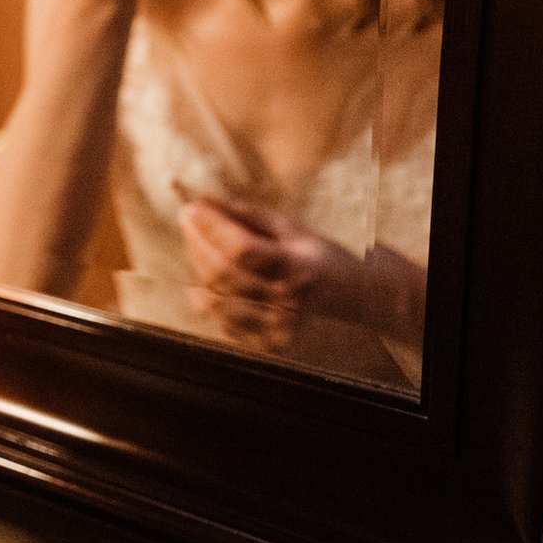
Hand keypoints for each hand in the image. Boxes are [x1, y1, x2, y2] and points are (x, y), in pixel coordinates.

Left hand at [178, 193, 371, 349]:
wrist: (355, 296)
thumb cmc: (319, 255)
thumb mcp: (291, 228)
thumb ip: (245, 214)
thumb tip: (201, 198)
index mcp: (300, 269)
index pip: (241, 250)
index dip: (211, 227)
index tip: (191, 207)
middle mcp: (290, 303)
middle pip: (223, 273)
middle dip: (197, 241)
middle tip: (187, 218)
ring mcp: (279, 329)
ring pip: (215, 298)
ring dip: (198, 267)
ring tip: (197, 242)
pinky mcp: (269, 344)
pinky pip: (222, 319)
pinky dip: (207, 296)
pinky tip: (208, 276)